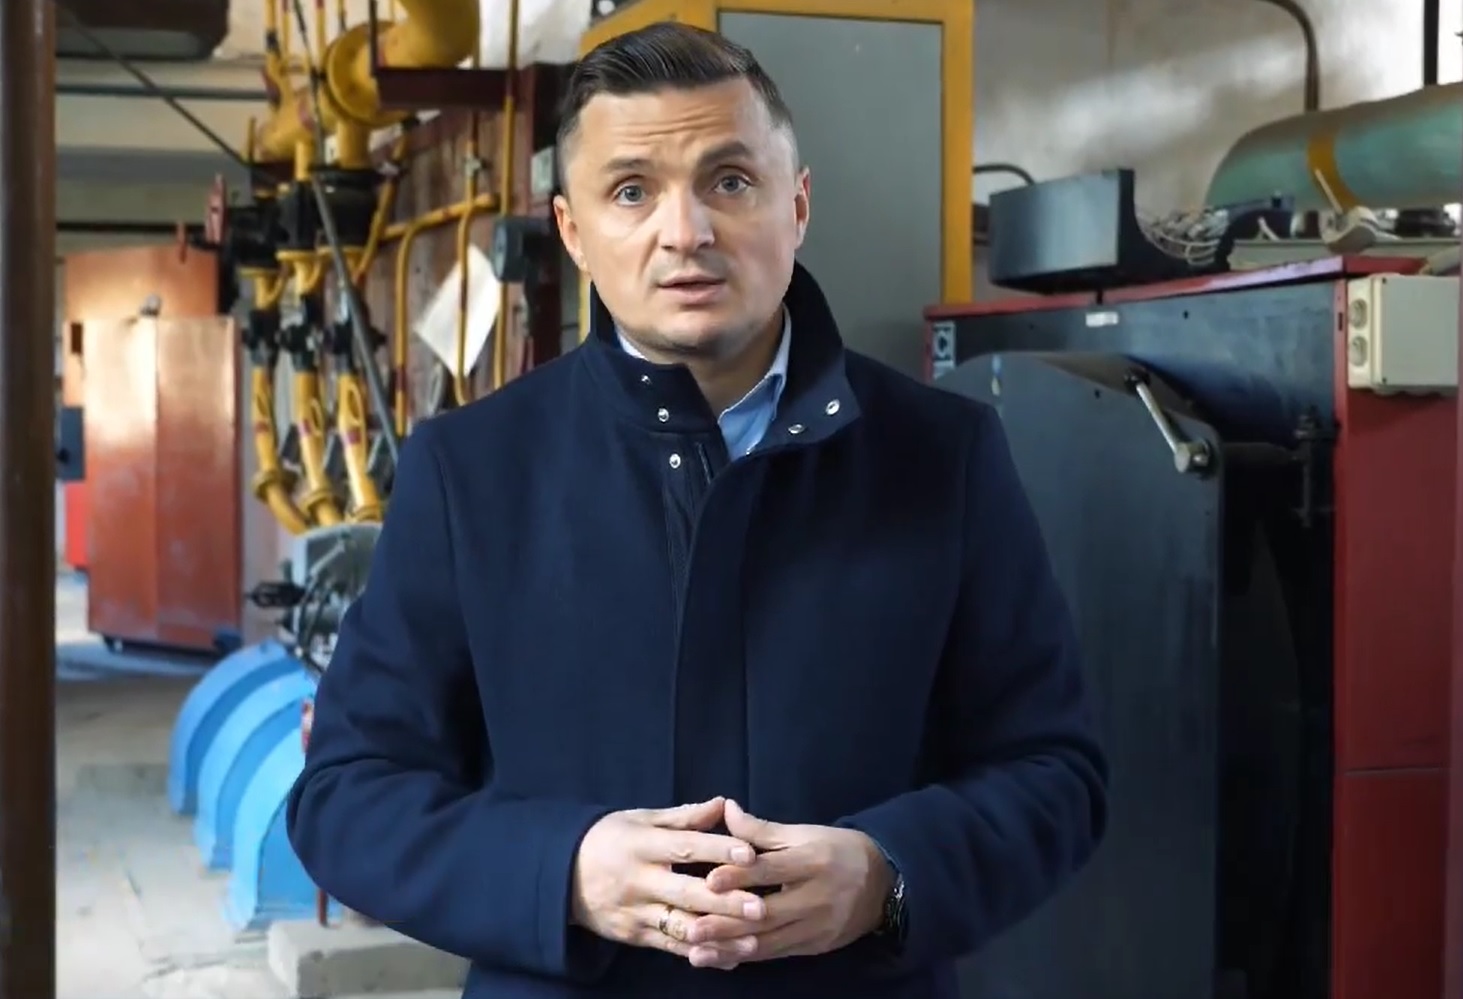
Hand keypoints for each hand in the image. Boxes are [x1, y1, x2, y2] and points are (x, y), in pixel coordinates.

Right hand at [570, 797, 768, 964]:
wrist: (559, 874)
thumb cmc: (609, 839)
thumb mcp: (641, 820)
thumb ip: (684, 817)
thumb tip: (723, 804)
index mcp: (641, 844)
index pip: (684, 846)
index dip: (718, 850)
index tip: (750, 854)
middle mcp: (638, 880)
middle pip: (686, 892)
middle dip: (725, 902)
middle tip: (761, 907)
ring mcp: (635, 911)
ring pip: (681, 926)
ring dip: (719, 935)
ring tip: (753, 940)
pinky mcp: (634, 936)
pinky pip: (671, 947)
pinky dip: (701, 953)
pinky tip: (730, 956)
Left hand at [686, 800, 891, 964]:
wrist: (883, 883)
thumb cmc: (836, 851)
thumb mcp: (804, 833)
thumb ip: (762, 829)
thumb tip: (727, 809)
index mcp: (813, 861)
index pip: (773, 870)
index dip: (742, 876)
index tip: (710, 881)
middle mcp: (817, 897)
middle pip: (768, 913)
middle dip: (728, 923)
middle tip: (692, 927)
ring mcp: (817, 927)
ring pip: (770, 942)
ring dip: (731, 948)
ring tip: (697, 951)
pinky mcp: (815, 947)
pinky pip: (777, 954)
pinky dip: (747, 957)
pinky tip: (721, 959)